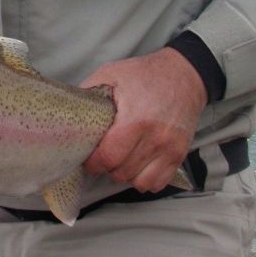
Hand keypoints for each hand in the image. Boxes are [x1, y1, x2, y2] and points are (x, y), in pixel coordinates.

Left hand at [81, 48, 206, 192]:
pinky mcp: (180, 154)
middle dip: (106, 168)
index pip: (109, 157)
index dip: (93, 162)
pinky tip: (136, 165)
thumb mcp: (111, 73)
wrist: (185, 74)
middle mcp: (155, 138)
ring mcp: (170, 148)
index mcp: (136, 119)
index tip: (88, 157)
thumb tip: (70, 111)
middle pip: (122, 172)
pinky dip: (144, 179)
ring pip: (139, 182)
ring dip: (125, 175)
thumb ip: (89, 92)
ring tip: (119, 160)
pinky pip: (158, 183)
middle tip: (101, 155)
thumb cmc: (145, 74)